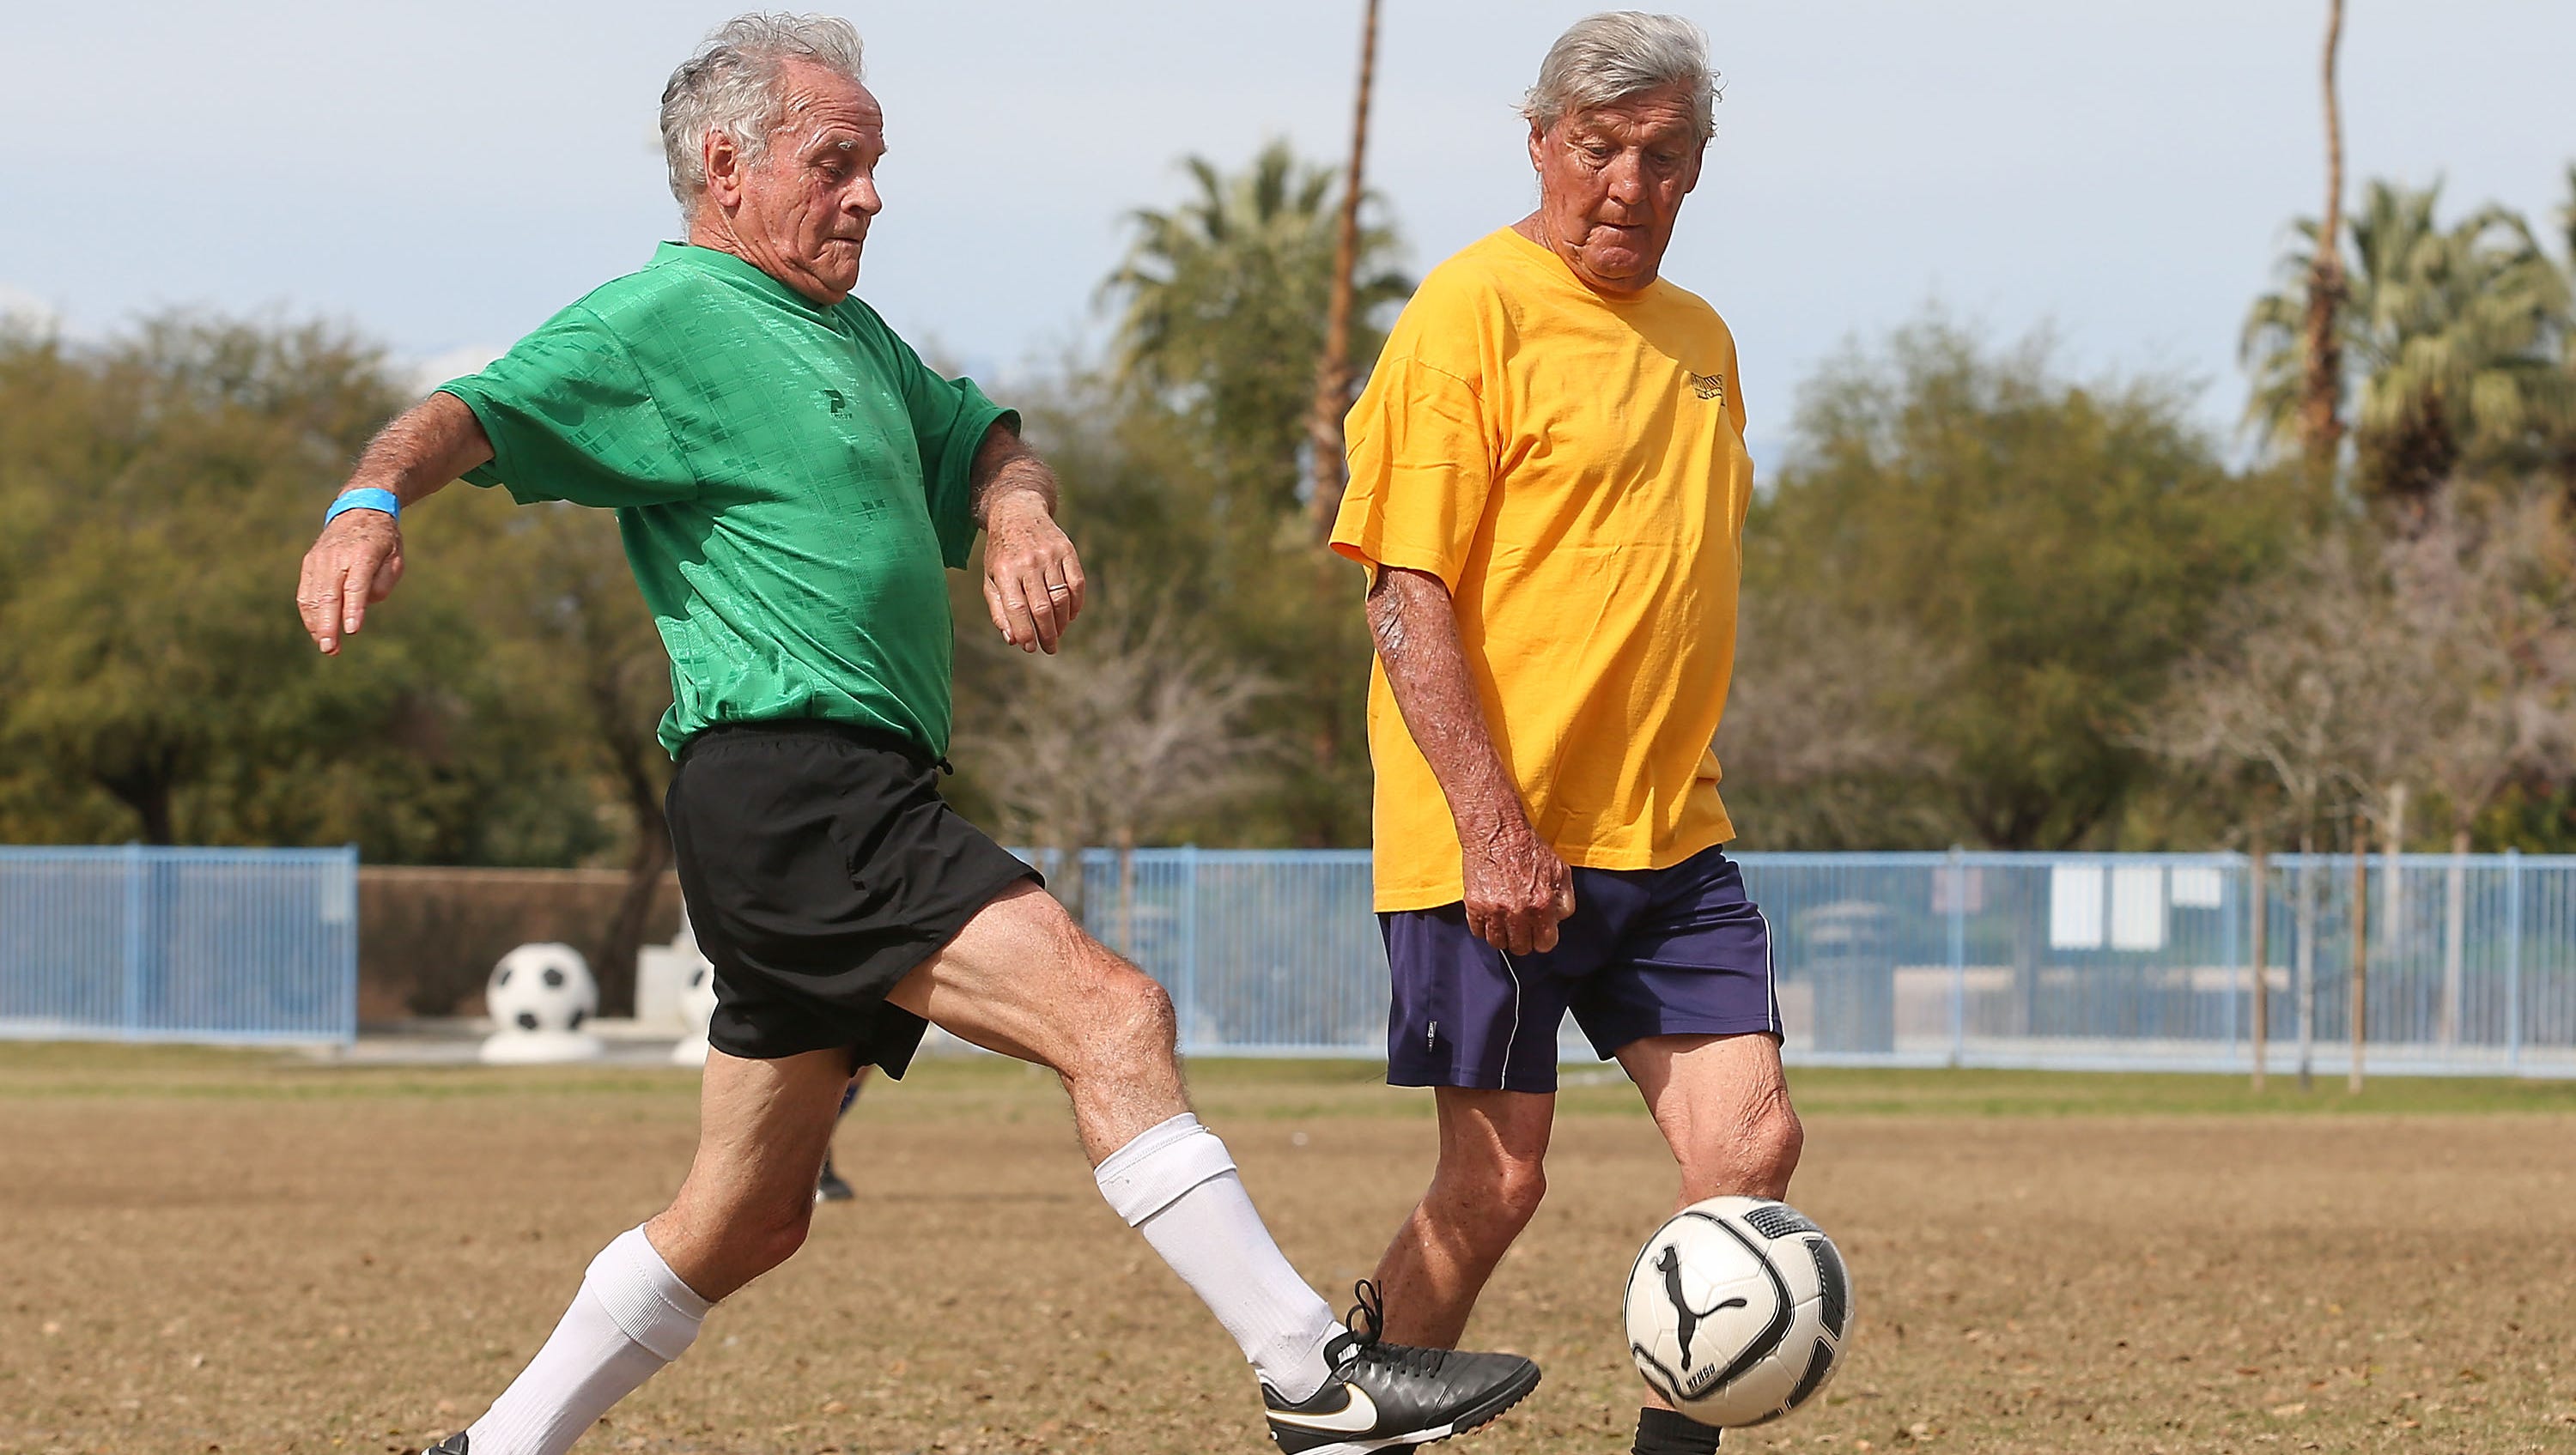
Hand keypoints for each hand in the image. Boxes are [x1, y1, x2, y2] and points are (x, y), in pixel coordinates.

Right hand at [296, 507, 404, 653]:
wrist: (358, 510)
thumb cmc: (383, 539)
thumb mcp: (396, 556)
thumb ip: (385, 580)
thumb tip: (366, 603)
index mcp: (363, 553)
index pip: (356, 585)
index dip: (353, 609)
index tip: (351, 631)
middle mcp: (337, 556)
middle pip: (330, 594)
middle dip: (329, 624)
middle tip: (331, 648)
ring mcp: (319, 559)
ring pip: (314, 596)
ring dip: (317, 624)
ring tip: (327, 646)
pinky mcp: (309, 563)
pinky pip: (305, 592)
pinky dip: (309, 613)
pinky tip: (317, 631)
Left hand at [981, 488, 1085, 653]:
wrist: (1018, 513)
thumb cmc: (1002, 553)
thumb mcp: (991, 578)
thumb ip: (999, 609)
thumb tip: (1013, 639)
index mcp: (1005, 570)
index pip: (1017, 609)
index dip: (1025, 632)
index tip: (1029, 647)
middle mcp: (1028, 562)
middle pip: (1042, 607)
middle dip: (1046, 634)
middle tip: (1049, 648)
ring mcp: (1049, 555)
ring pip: (1061, 598)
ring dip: (1061, 622)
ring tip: (1057, 634)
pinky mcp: (1067, 550)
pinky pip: (1077, 584)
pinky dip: (1076, 604)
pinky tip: (1070, 616)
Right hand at [1460, 815, 1575, 955]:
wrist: (1497, 831)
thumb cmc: (1528, 848)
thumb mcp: (1561, 870)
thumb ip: (1565, 900)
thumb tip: (1558, 920)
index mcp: (1542, 904)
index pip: (1545, 944)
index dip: (1543, 938)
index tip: (1538, 931)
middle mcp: (1519, 911)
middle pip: (1521, 948)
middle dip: (1524, 939)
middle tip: (1521, 925)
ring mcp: (1494, 910)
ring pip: (1498, 943)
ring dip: (1503, 935)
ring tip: (1505, 921)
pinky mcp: (1475, 906)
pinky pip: (1478, 932)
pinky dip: (1484, 927)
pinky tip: (1491, 915)